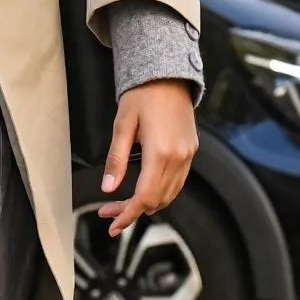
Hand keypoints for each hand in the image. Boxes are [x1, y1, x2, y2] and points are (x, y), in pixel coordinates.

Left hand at [98, 79, 197, 236]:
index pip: (145, 196)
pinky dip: (161, 192)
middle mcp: (179, 157)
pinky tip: (145, 191)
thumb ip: (117, 159)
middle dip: (133, 211)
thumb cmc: (142, 94)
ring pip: (170, 194)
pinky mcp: (191, 150)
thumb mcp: (122, 124)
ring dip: (148, 204)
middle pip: (157, 200)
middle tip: (109, 212)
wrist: (168, 74)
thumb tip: (108, 188)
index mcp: (161, 152)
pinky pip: (178, 182)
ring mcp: (188, 155)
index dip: (128, 214)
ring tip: (123, 205)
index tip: (113, 224)